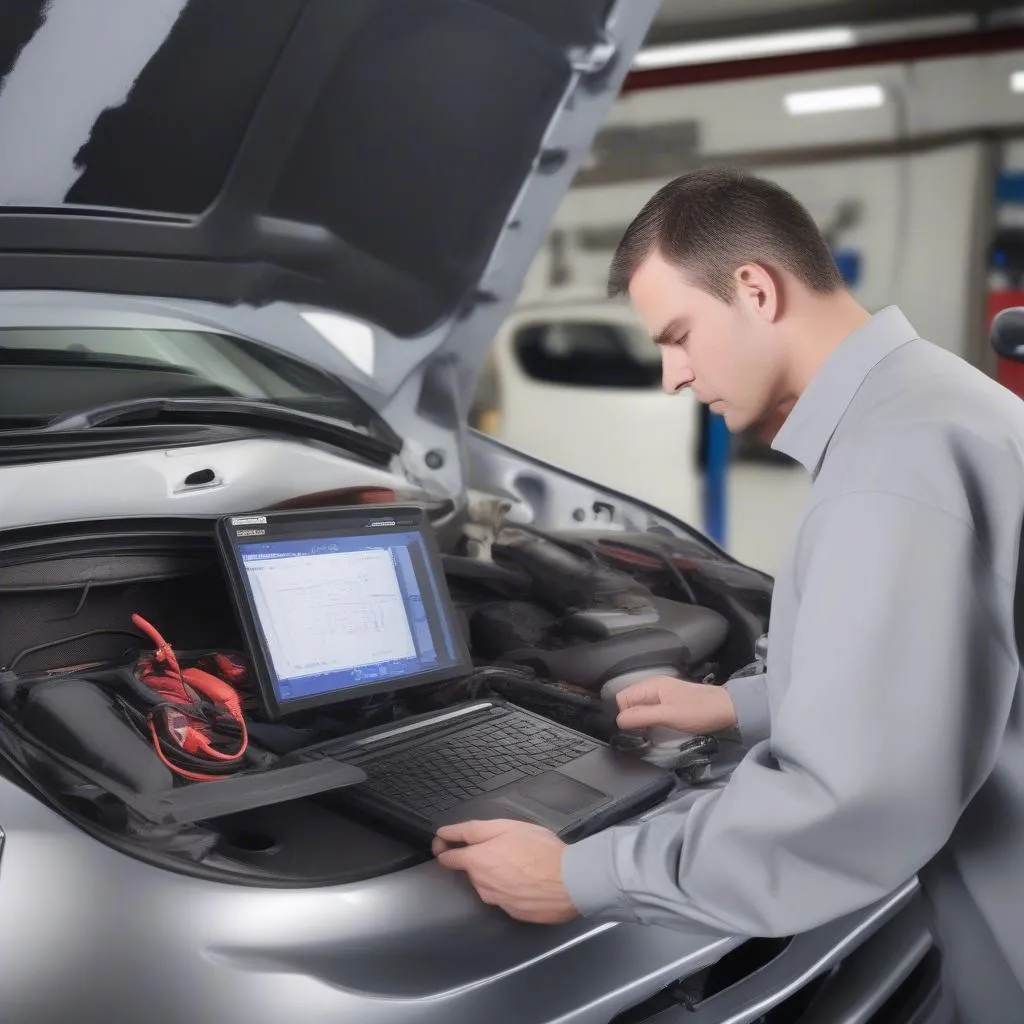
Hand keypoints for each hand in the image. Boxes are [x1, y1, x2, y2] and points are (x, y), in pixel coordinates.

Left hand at [432, 819, 577, 924]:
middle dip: (480, 858)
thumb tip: (445, 833)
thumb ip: (473, 831)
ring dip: (496, 874)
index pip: (448, 858)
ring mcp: (497, 902)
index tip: (444, 843)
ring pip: (488, 884)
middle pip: (471, 870)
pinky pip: (505, 896)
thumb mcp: (506, 827)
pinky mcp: (514, 913)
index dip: (443, 847)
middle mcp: (482, 885)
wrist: (571, 882)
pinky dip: (511, 888)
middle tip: (503, 846)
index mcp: (477, 862)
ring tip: (520, 862)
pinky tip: (528, 880)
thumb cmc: (539, 849)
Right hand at [615, 675, 736, 733]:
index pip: (622, 698)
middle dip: (629, 718)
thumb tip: (618, 720)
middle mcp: (653, 686)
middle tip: (635, 735)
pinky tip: (654, 729)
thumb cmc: (699, 712)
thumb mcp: (668, 716)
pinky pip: (650, 709)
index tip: (628, 731)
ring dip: (639, 720)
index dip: (622, 714)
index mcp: (651, 685)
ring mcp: (661, 694)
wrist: (728, 709)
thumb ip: (642, 716)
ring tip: (644, 734)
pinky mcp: (669, 702)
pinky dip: (648, 719)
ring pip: (639, 706)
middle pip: (629, 702)